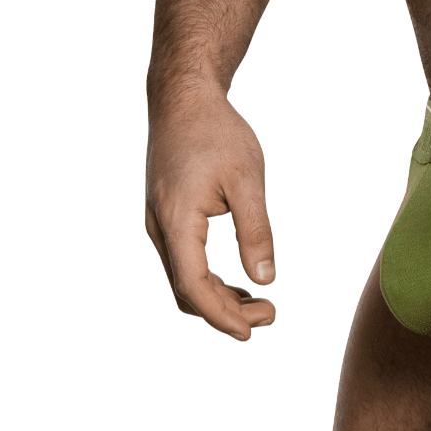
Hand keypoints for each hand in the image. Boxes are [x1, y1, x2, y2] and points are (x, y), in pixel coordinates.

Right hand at [145, 82, 276, 340]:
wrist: (183, 99)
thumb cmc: (217, 132)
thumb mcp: (247, 180)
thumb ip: (256, 232)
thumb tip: (266, 281)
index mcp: (177, 221)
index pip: (194, 286)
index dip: (222, 315)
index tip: (253, 331)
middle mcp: (160, 229)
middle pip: (186, 291)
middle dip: (225, 312)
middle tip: (271, 315)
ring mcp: (158, 224)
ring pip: (182, 279)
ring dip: (217, 299)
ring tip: (260, 304)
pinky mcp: (164, 217)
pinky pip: (182, 262)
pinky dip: (208, 279)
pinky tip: (238, 281)